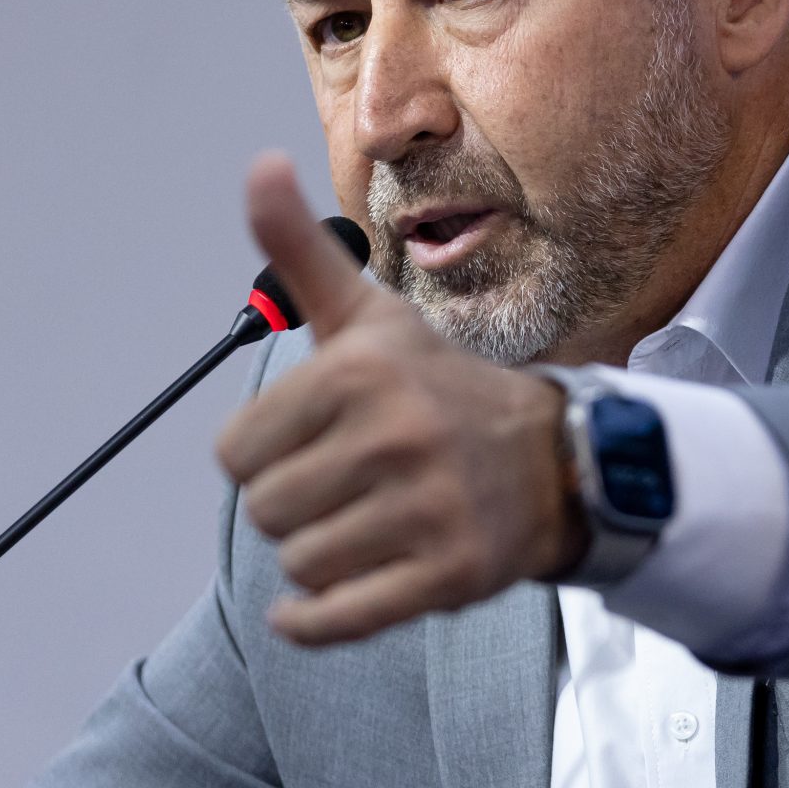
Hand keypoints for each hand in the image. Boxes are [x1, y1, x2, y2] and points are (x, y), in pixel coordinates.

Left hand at [217, 155, 585, 644]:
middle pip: (265, 513)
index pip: (235, 453)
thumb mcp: (365, 315)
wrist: (552, 456)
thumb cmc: (435, 386)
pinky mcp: (449, 575)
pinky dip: (314, 622)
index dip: (266, 452)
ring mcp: (427, 509)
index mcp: (359, 374)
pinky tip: (317, 606)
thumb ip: (297, 249)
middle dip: (296, 505)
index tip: (314, 439)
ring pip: (300, 566)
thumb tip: (258, 164)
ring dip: (321, 555)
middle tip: (348, 484)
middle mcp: (395, 438)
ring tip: (369, 522)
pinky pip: (337, 620)